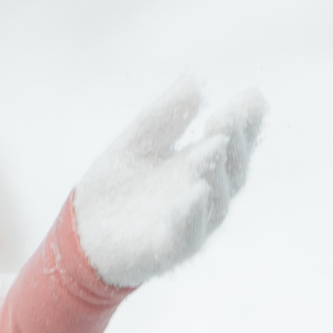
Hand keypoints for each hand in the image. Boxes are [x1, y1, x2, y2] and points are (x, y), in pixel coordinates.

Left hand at [71, 80, 265, 287]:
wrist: (81, 231)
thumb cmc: (116, 187)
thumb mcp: (138, 142)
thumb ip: (165, 117)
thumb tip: (193, 82)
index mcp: (202, 169)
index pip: (233, 144)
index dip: (246, 123)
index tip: (251, 97)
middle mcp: (205, 197)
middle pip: (232, 172)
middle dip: (233, 142)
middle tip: (227, 116)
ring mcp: (189, 225)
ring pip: (214, 202)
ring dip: (213, 173)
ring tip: (210, 147)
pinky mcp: (166, 250)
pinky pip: (185, 236)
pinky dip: (191, 216)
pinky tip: (193, 194)